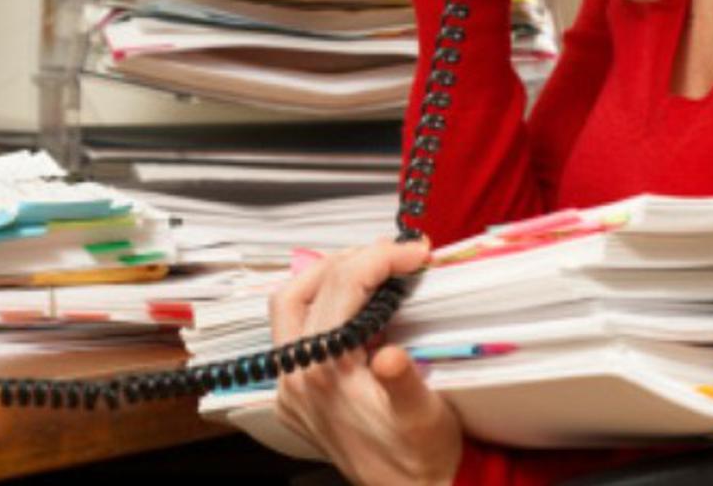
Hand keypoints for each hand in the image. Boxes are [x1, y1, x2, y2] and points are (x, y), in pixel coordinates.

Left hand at [270, 237, 462, 485]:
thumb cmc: (420, 459)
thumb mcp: (424, 417)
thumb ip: (403, 385)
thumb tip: (388, 357)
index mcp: (326, 375)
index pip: (342, 287)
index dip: (382, 258)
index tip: (415, 252)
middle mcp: (298, 378)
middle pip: (306, 288)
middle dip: (352, 260)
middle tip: (394, 255)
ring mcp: (291, 388)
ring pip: (289, 307)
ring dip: (326, 279)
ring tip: (371, 270)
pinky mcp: (295, 395)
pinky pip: (293, 334)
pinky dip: (321, 308)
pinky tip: (355, 309)